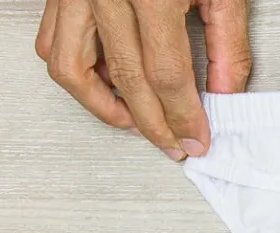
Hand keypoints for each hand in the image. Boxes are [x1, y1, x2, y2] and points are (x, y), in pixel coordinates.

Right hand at [36, 0, 251, 159]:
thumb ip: (228, 43)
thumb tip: (225, 94)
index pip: (166, 74)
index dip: (183, 115)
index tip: (197, 139)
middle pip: (127, 80)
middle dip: (154, 124)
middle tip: (175, 144)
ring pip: (69, 68)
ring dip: (102, 105)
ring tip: (135, 119)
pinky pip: (52, 42)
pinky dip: (76, 71)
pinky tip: (108, 81)